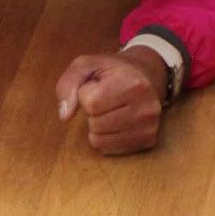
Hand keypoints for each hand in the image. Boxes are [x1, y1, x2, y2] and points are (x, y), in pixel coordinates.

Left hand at [56, 47, 172, 155]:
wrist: (146, 75)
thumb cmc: (113, 71)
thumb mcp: (86, 65)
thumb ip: (68, 84)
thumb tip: (65, 116)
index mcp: (133, 83)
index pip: (91, 103)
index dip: (85, 94)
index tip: (97, 85)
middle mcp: (146, 106)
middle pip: (95, 124)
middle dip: (92, 112)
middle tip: (105, 98)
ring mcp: (149, 126)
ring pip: (100, 141)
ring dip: (97, 126)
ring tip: (111, 109)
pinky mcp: (148, 140)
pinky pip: (108, 150)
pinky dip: (105, 137)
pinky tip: (117, 121)